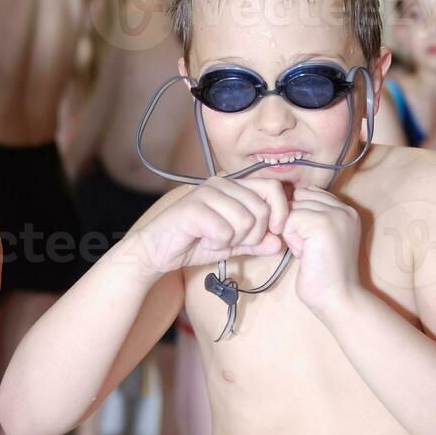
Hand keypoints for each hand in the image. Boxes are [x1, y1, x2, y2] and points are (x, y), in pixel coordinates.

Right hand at [132, 176, 288, 274]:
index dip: (280, 213)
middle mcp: (221, 184)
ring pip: (245, 221)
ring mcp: (206, 193)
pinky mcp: (193, 208)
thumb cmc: (194, 242)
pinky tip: (203, 241)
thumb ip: (255, 242)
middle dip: (253, 236)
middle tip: (233, 241)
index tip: (272, 233)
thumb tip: (278, 243)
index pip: (272, 188)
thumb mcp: (232, 244)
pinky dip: (217, 244)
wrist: (156, 250)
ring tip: (215, 240)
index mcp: (234, 186)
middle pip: (261, 210)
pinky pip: (224, 231)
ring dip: (233, 240)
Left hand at [282, 186, 361, 314]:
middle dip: (297, 223)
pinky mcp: (322, 224)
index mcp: (348, 211)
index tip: (312, 241)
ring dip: (294, 232)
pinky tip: (305, 255)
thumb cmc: (325, 274)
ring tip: (310, 252)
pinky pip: (289, 221)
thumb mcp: (322, 238)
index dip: (302, 216)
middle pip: (301, 198)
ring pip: (294, 208)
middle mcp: (345, 208)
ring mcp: (335, 215)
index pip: (311, 193)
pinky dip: (292, 240)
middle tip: (311, 248)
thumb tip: (288, 202)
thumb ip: (313, 217)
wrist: (338, 298)